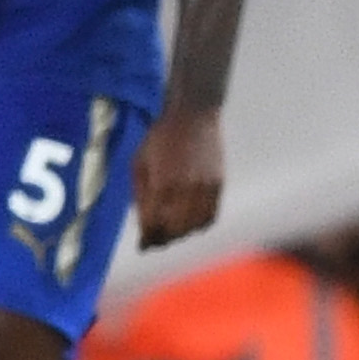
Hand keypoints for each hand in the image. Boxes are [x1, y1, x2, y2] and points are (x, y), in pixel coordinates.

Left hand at [136, 105, 225, 246]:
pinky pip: (210, 216)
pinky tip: (190, 223)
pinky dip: (199, 225)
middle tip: (154, 241)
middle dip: (162, 239)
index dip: (147, 238)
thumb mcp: (140, 163)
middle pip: (174, 230)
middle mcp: (186, 188)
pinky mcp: (218, 184)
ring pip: (194, 226)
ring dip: (181, 234)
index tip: (142, 245)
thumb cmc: (160, 137)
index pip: (154, 224)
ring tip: (172, 232)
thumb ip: (141, 195)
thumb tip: (142, 224)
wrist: (193, 114)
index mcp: (162, 183)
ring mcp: (205, 187)